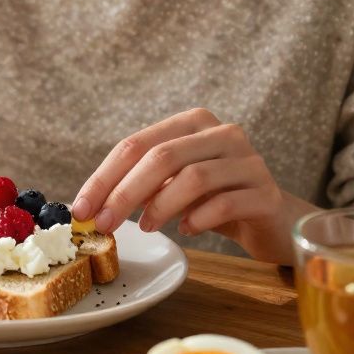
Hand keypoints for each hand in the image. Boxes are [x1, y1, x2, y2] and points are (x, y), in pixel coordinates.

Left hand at [72, 108, 317, 263]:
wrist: (272, 219)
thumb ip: (141, 186)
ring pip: (194, 177)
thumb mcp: (173, 186)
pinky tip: (187, 230)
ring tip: (146, 227)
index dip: (104, 177)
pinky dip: (198, 219)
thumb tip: (92, 206)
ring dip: (160, 206)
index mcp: (193, 123)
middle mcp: (223, 133)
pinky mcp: (267, 193)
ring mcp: (249, 161)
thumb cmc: (213, 200)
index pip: (137, 144)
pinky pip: (225, 203)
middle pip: (162, 157)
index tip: (81, 208)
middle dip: (125, 193)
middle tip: (104, 224)